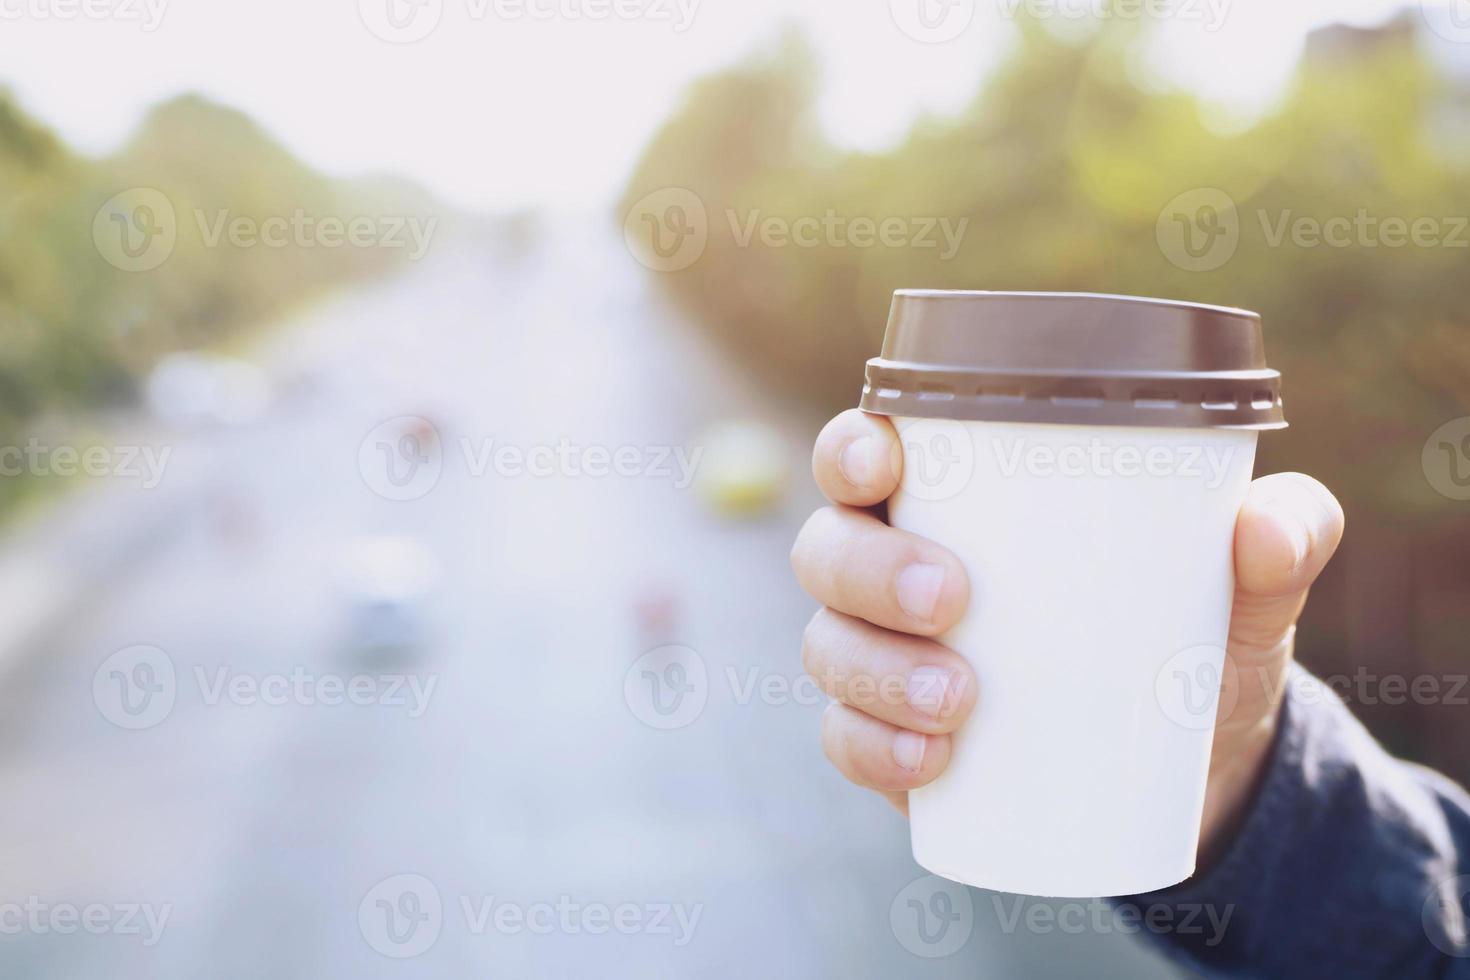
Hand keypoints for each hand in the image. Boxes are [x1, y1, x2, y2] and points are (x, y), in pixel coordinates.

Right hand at [789, 409, 1343, 863]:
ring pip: (827, 644)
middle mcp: (892, 568)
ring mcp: (882, 657)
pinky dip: (874, 748)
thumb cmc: (1191, 633)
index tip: (886, 464)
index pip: (865, 454)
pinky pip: (845, 738)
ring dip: (875, 668)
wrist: (1187, 765)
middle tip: (952, 597)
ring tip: (959, 701)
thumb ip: (1283, 535)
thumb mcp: (1246, 587)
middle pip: (828, 548)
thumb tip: (1265, 531)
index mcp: (950, 500)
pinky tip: (927, 762)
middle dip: (869, 568)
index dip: (850, 449)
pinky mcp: (888, 738)